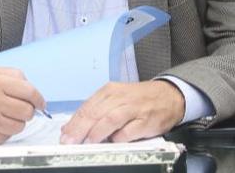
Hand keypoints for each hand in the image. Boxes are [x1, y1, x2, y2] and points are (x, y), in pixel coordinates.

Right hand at [0, 67, 46, 145]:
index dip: (39, 98)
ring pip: (20, 126)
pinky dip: (4, 130)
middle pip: (27, 111)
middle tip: (20, 107)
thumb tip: (33, 90)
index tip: (40, 102)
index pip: (29, 91)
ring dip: (16, 121)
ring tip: (3, 114)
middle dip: (28, 110)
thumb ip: (11, 76)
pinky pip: (7, 136)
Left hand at [60, 80, 184, 143]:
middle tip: (70, 142)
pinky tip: (113, 142)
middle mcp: (120, 98)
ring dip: (97, 132)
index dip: (74, 123)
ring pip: (110, 119)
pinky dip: (119, 138)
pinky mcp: (146, 121)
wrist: (169, 96)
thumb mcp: (115, 99)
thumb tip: (69, 128)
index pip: (87, 107)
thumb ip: (94, 112)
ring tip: (87, 142)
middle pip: (96, 113)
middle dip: (80, 129)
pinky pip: (129, 131)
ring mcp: (134, 109)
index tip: (64, 136)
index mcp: (110, 91)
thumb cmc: (138, 99)